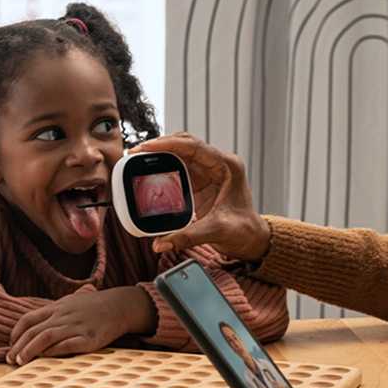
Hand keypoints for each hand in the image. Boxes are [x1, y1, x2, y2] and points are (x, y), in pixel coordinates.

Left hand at [6, 286, 154, 364]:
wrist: (120, 306)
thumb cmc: (93, 307)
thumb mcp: (70, 303)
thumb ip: (53, 313)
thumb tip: (33, 326)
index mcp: (57, 307)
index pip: (28, 320)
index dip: (15, 334)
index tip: (11, 346)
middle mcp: (64, 316)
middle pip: (34, 331)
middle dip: (19, 347)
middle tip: (11, 360)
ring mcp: (77, 326)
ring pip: (46, 337)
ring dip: (31, 350)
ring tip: (21, 362)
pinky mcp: (90, 338)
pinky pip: (68, 345)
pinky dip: (54, 351)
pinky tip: (46, 358)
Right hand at [132, 134, 270, 260]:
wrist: (251, 239)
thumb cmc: (244, 231)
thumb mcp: (217, 231)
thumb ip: (188, 236)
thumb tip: (161, 243)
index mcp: (228, 166)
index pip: (194, 146)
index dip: (168, 144)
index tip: (147, 147)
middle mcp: (218, 164)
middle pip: (184, 145)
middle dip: (159, 146)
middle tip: (136, 153)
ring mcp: (209, 172)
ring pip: (180, 154)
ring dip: (159, 154)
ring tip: (137, 159)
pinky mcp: (201, 182)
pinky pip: (179, 168)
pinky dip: (163, 168)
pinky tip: (148, 171)